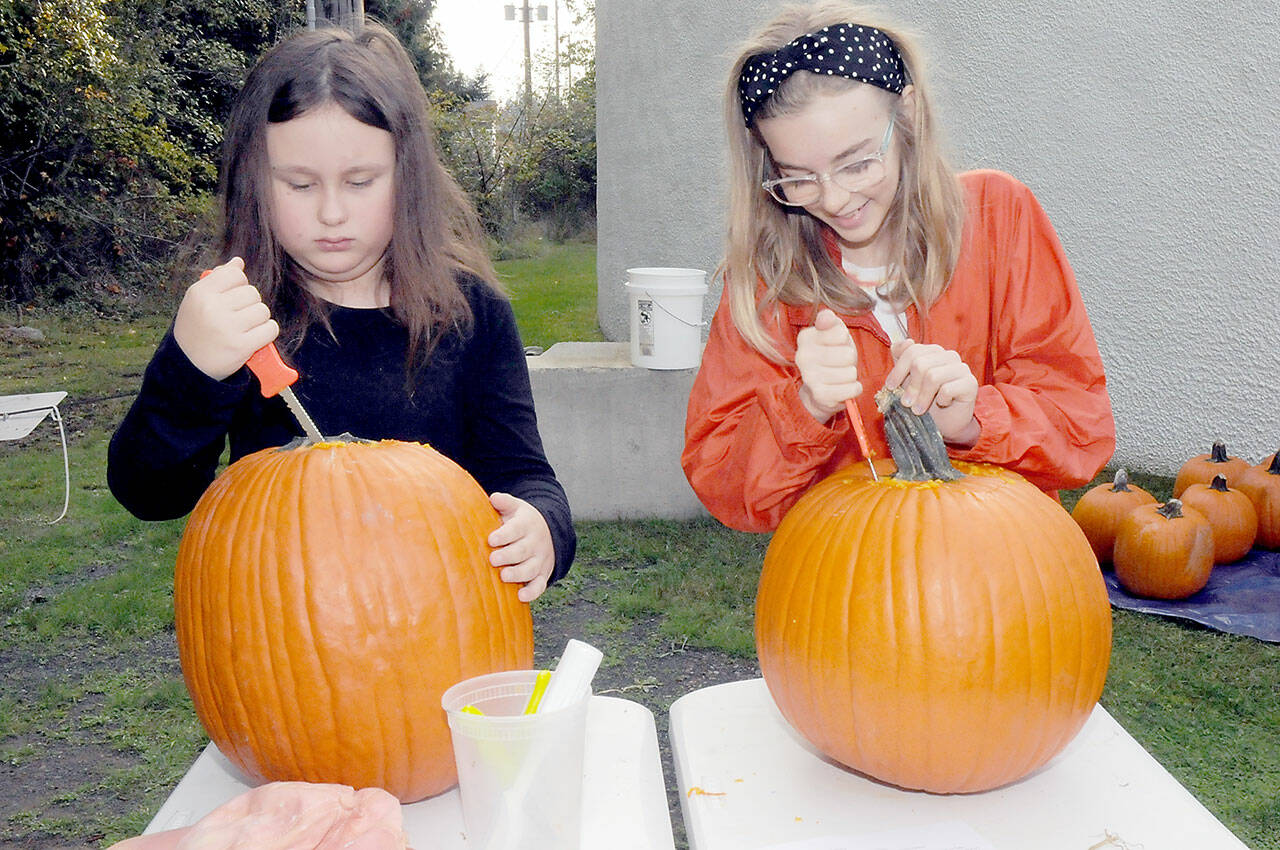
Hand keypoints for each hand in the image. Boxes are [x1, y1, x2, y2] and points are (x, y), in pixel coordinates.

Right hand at [173, 257, 278, 380]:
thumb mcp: (197, 301)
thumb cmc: (196, 329)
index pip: (235, 274)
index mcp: (200, 293)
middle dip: (250, 304)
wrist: (189, 366)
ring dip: (258, 319)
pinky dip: (266, 333)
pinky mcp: (241, 346)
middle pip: (252, 292)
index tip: (233, 298)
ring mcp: (227, 327)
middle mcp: (212, 308)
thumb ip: (218, 280)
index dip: (239, 285)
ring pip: (263, 310)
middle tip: (237, 317)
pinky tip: (254, 337)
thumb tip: (238, 261)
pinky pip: (270, 329)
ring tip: (244, 328)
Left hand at [488, 492, 554, 602]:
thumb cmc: (521, 521)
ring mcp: (540, 560)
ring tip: (504, 576)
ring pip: (531, 569)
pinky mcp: (542, 574)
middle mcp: (535, 543)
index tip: (491, 539)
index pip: (516, 529)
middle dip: (508, 556)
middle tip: (493, 559)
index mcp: (526, 525)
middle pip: (523, 550)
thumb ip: (505, 503)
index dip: (504, 535)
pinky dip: (532, 592)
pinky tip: (521, 596)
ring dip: (518, 574)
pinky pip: (539, 585)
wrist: (548, 532)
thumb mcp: (516, 508)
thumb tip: (494, 497)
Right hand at [794, 309, 862, 422]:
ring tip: (840, 375)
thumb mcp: (832, 331)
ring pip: (851, 373)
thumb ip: (829, 319)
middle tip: (840, 363)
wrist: (821, 386)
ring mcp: (809, 377)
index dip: (844, 340)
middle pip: (848, 355)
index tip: (836, 345)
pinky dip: (853, 388)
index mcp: (805, 337)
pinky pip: (852, 389)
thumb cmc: (831, 353)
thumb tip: (826, 318)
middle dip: (849, 359)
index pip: (841, 334)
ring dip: (850, 375)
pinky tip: (843, 387)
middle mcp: (802, 357)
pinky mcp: (820, 395)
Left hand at [884, 339, 979, 445]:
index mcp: (933, 352)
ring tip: (918, 410)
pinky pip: (948, 389)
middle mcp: (949, 356)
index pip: (912, 351)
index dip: (898, 370)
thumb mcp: (907, 379)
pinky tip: (942, 404)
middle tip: (906, 403)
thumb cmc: (925, 400)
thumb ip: (902, 358)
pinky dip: (941, 400)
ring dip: (922, 397)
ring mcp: (961, 368)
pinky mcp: (970, 383)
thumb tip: (902, 343)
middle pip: (921, 363)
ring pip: (933, 376)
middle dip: (910, 386)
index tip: (890, 386)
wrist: (944, 423)